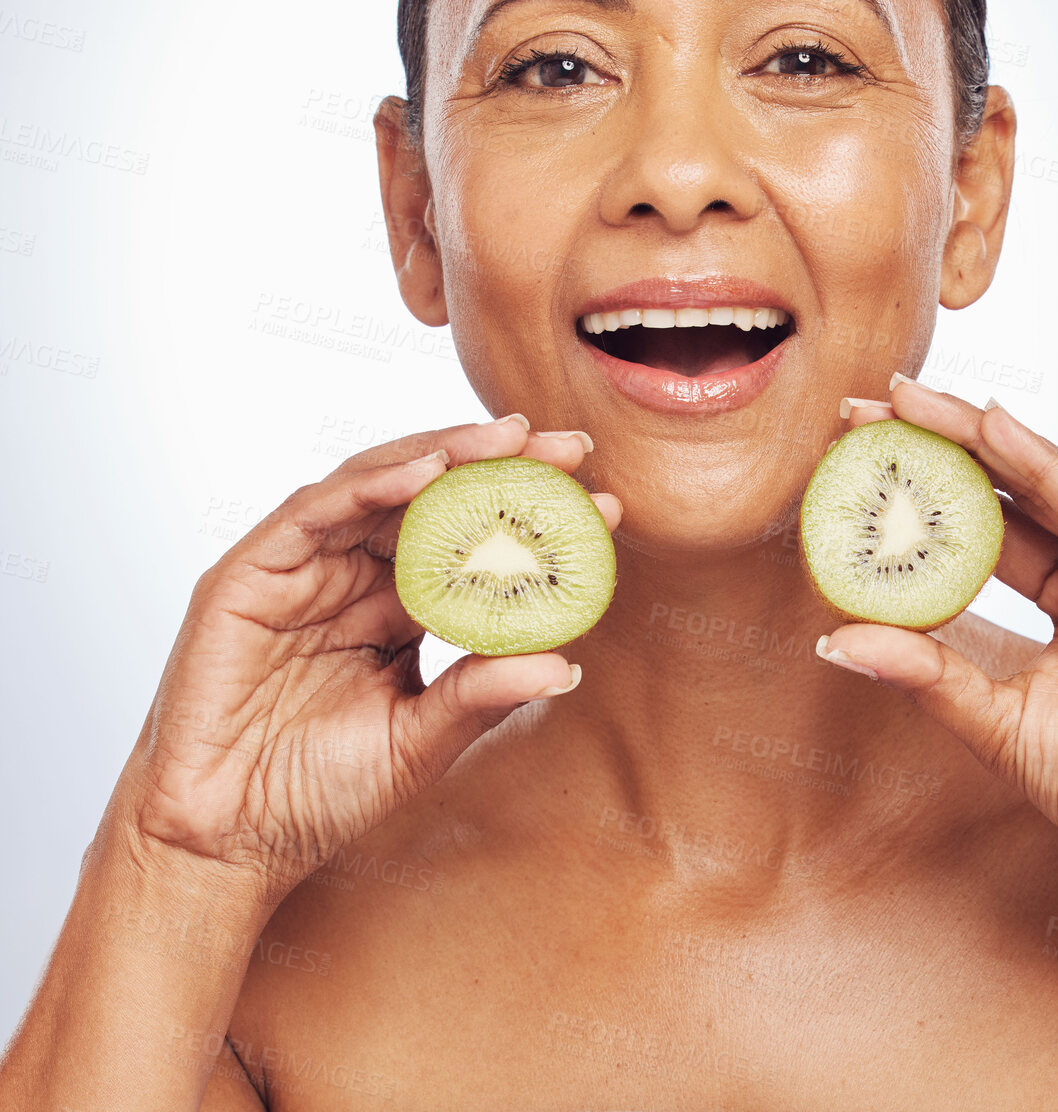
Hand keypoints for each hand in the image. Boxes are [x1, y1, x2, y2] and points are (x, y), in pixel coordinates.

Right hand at [113, 416, 618, 904]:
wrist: (225, 847)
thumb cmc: (315, 795)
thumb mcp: (419, 741)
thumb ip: (481, 695)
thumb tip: (568, 665)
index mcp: (396, 607)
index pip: (472, 544)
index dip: (533, 519)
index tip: (603, 504)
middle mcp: (353, 575)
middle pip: (434, 499)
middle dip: (503, 466)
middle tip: (571, 448)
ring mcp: (302, 568)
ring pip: (380, 486)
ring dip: (446, 454)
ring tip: (510, 439)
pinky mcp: (249, 572)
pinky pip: (316, 510)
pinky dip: (373, 482)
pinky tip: (428, 470)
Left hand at [820, 380, 1057, 884]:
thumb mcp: (991, 717)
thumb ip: (923, 671)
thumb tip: (834, 638)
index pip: (984, 521)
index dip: (922, 484)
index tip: (852, 449)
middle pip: (1012, 488)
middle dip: (939, 440)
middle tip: (866, 403)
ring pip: (1051, 482)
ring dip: (979, 436)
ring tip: (911, 402)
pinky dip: (1046, 467)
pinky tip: (993, 430)